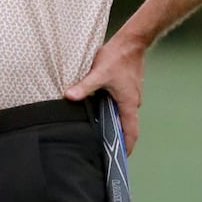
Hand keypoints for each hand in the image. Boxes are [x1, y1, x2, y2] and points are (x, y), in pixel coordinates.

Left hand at [64, 33, 148, 152]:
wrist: (131, 42)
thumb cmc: (117, 57)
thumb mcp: (98, 73)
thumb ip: (84, 87)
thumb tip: (68, 96)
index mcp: (128, 104)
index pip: (131, 132)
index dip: (127, 148)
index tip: (120, 160)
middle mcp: (133, 102)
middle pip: (127, 127)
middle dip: (118, 140)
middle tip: (106, 150)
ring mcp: (131, 95)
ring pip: (124, 116)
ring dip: (116, 125)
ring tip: (102, 134)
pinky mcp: (128, 89)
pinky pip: (122, 106)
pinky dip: (115, 113)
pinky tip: (102, 112)